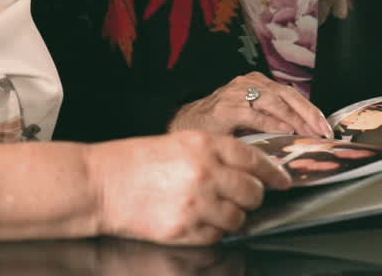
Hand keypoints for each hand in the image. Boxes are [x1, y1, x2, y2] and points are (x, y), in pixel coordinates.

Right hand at [86, 131, 291, 244]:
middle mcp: (205, 173)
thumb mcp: (178, 143)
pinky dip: (211, 231)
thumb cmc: (133, 162)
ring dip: (231, 216)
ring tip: (211, 209)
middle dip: (252, 197)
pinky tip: (194, 220)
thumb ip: (214, 154)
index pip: (254, 160)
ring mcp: (196, 204)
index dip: (273, 173)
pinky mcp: (185, 230)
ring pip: (238, 219)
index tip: (282, 180)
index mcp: (203, 145)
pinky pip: (216, 236)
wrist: (99, 184)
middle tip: (242, 196)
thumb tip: (248, 170)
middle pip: (252, 192)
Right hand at [168, 72, 331, 136]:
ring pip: (275, 102)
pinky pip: (256, 114)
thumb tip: (302, 134)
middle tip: (323, 131)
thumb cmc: (217, 124)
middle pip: (287, 95)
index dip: (310, 110)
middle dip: (308, 114)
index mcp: (255, 83)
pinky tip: (285, 132)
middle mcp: (247, 83)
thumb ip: (270, 119)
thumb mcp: (248, 116)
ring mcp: (236, 94)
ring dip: (295, 119)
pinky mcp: (226, 108)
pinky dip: (273, 123)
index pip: (290, 94)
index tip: (325, 127)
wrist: (183, 124)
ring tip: (309, 134)